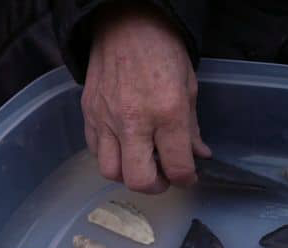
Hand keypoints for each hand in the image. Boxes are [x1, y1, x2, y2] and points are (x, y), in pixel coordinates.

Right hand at [82, 2, 210, 192]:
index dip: (187, 180)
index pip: (177, 167)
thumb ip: (192, 128)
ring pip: (110, 171)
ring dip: (129, 174)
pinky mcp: (88, 113)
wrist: (125, 22)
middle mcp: (134, 121)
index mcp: (168, 113)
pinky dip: (110, 156)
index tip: (188, 177)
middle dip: (156, 186)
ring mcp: (106, 118)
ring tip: (142, 162)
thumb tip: (199, 155)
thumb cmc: (162, 49)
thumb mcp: (189, 87)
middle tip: (164, 176)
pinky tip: (124, 146)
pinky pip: (94, 150)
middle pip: (138, 180)